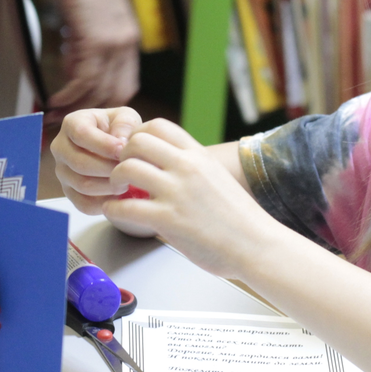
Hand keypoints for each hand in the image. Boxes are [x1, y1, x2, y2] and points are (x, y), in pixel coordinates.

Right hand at [44, 0, 140, 128]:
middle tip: (66, 121)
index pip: (123, 85)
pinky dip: (68, 94)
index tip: (86, 112)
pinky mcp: (96, 40)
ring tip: (54, 115)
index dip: (104, 103)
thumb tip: (73, 64)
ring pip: (97, 90)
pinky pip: (83, 79)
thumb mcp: (93, 18)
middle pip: (113, 94)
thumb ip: (87, 44)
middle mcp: (126, 47)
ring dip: (74, 107)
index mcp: (128, 42)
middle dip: (89, 112)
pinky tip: (55, 100)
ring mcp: (113, 45)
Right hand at [52, 107, 142, 219]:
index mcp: (72, 124)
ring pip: (82, 185)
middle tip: (129, 170)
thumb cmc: (119, 129)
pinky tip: (119, 196)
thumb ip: (125, 125)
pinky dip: (104, 203)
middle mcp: (60, 148)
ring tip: (127, 181)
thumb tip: (120, 143)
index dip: (103, 144)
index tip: (123, 150)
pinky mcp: (69, 192)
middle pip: (80, 163)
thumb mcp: (126, 117)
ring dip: (108, 186)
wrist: (115, 146)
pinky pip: (84, 204)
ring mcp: (62, 171)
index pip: (81, 134)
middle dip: (108, 169)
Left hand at [103, 119, 278, 278]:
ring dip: (114, 179)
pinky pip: (125, 206)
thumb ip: (194, 168)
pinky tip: (115, 212)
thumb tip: (173, 165)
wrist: (258, 245)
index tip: (133, 152)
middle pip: (137, 141)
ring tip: (118, 191)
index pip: (158, 126)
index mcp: (199, 155)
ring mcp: (177, 192)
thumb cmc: (241, 219)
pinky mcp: (168, 219)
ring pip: (127, 168)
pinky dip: (112, 209)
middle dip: (122, 155)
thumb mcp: (218, 177)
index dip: (137, 136)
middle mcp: (187, 167)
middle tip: (122, 172)